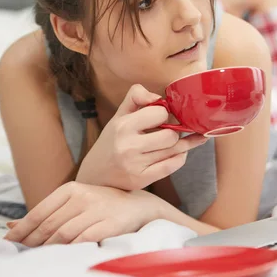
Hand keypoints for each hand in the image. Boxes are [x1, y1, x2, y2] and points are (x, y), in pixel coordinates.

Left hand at [4, 182, 163, 246]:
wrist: (139, 206)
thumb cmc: (101, 206)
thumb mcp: (73, 203)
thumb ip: (45, 213)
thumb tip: (10, 225)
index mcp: (71, 189)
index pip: (40, 211)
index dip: (22, 228)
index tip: (8, 241)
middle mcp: (83, 196)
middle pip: (49, 224)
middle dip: (31, 241)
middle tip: (20, 252)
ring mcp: (98, 209)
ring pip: (64, 234)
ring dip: (48, 248)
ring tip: (39, 257)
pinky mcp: (110, 223)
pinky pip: (84, 240)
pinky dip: (70, 249)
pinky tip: (63, 255)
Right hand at [77, 84, 207, 189]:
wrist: (95, 175)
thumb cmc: (111, 142)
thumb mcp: (118, 116)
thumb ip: (136, 97)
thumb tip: (158, 97)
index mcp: (123, 126)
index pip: (160, 113)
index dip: (164, 114)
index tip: (162, 118)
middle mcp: (128, 146)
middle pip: (171, 135)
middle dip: (174, 132)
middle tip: (170, 132)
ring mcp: (136, 165)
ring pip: (174, 150)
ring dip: (182, 144)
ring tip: (181, 141)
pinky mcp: (142, 179)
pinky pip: (173, 165)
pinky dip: (180, 157)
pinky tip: (179, 153)